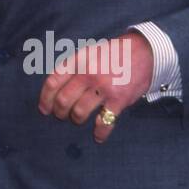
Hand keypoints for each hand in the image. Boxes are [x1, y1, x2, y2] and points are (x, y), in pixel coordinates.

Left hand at [38, 32, 153, 142]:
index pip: (53, 82)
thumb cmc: (114, 53)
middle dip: (60, 112)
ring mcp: (103, 88)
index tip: (44, 109)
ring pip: (79, 113)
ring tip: (78, 119)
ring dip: (76, 120)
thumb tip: (56, 89)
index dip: (45, 99)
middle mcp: (88, 74)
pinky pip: (104, 122)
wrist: (144, 52)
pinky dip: (100, 133)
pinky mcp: (118, 100)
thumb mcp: (90, 52)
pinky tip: (98, 136)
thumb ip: (74, 67)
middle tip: (62, 115)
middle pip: (63, 101)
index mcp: (79, 61)